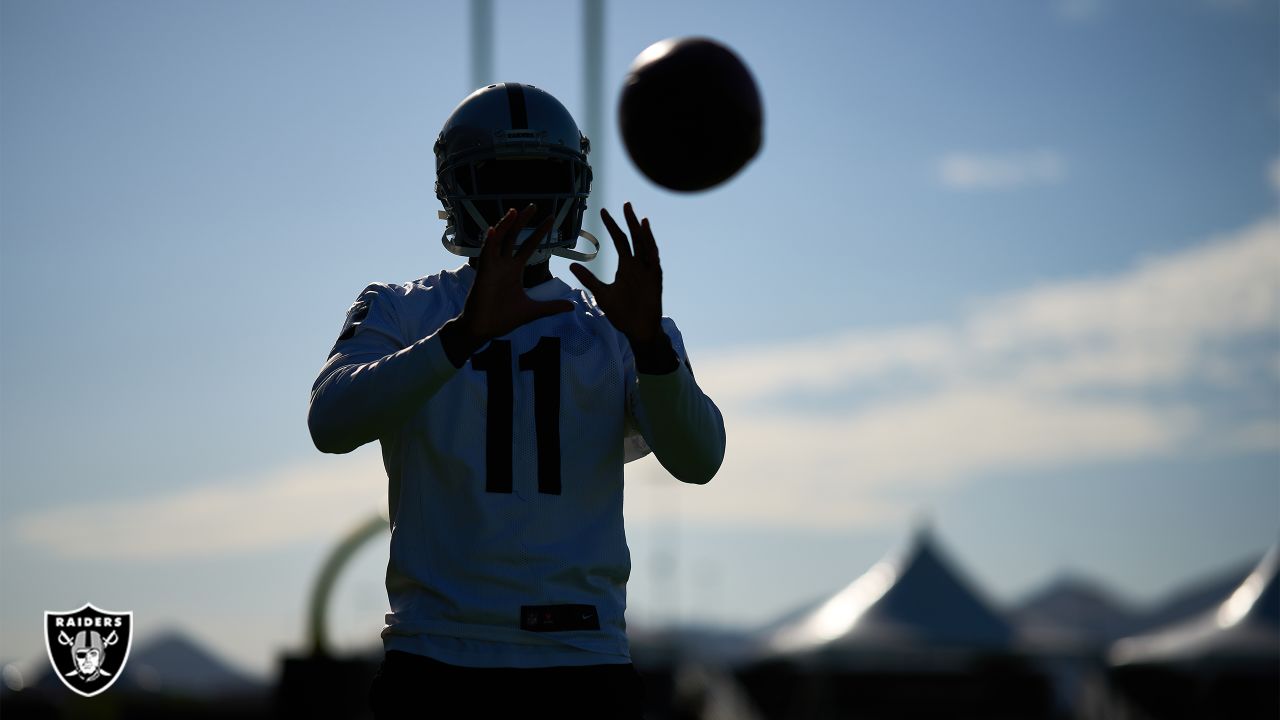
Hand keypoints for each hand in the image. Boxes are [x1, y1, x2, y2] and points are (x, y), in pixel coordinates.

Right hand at [442, 205, 573, 366]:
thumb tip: (571, 306)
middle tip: (533, 206)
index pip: (529, 246)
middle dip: (522, 221)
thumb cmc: (504, 318)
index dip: (539, 233)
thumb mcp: (533, 310)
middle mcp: (503, 264)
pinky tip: (494, 229)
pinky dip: (489, 241)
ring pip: (499, 240)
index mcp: (514, 270)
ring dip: (506, 225)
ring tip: (515, 211)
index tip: (551, 220)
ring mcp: (492, 267)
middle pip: (514, 237)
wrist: (484, 329)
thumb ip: (551, 307)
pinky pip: (485, 253)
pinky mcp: (483, 273)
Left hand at [570, 203, 663, 344]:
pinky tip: (647, 237)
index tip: (603, 211)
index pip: (619, 240)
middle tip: (625, 204)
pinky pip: (653, 259)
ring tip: (637, 217)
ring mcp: (648, 270)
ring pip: (645, 246)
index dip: (612, 225)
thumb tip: (572, 265)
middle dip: (629, 221)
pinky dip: (650, 247)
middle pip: (634, 238)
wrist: (638, 330)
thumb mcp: (601, 294)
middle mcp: (638, 264)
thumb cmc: (622, 313)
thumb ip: (589, 279)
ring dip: (642, 232)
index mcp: (626, 266)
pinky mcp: (655, 279)